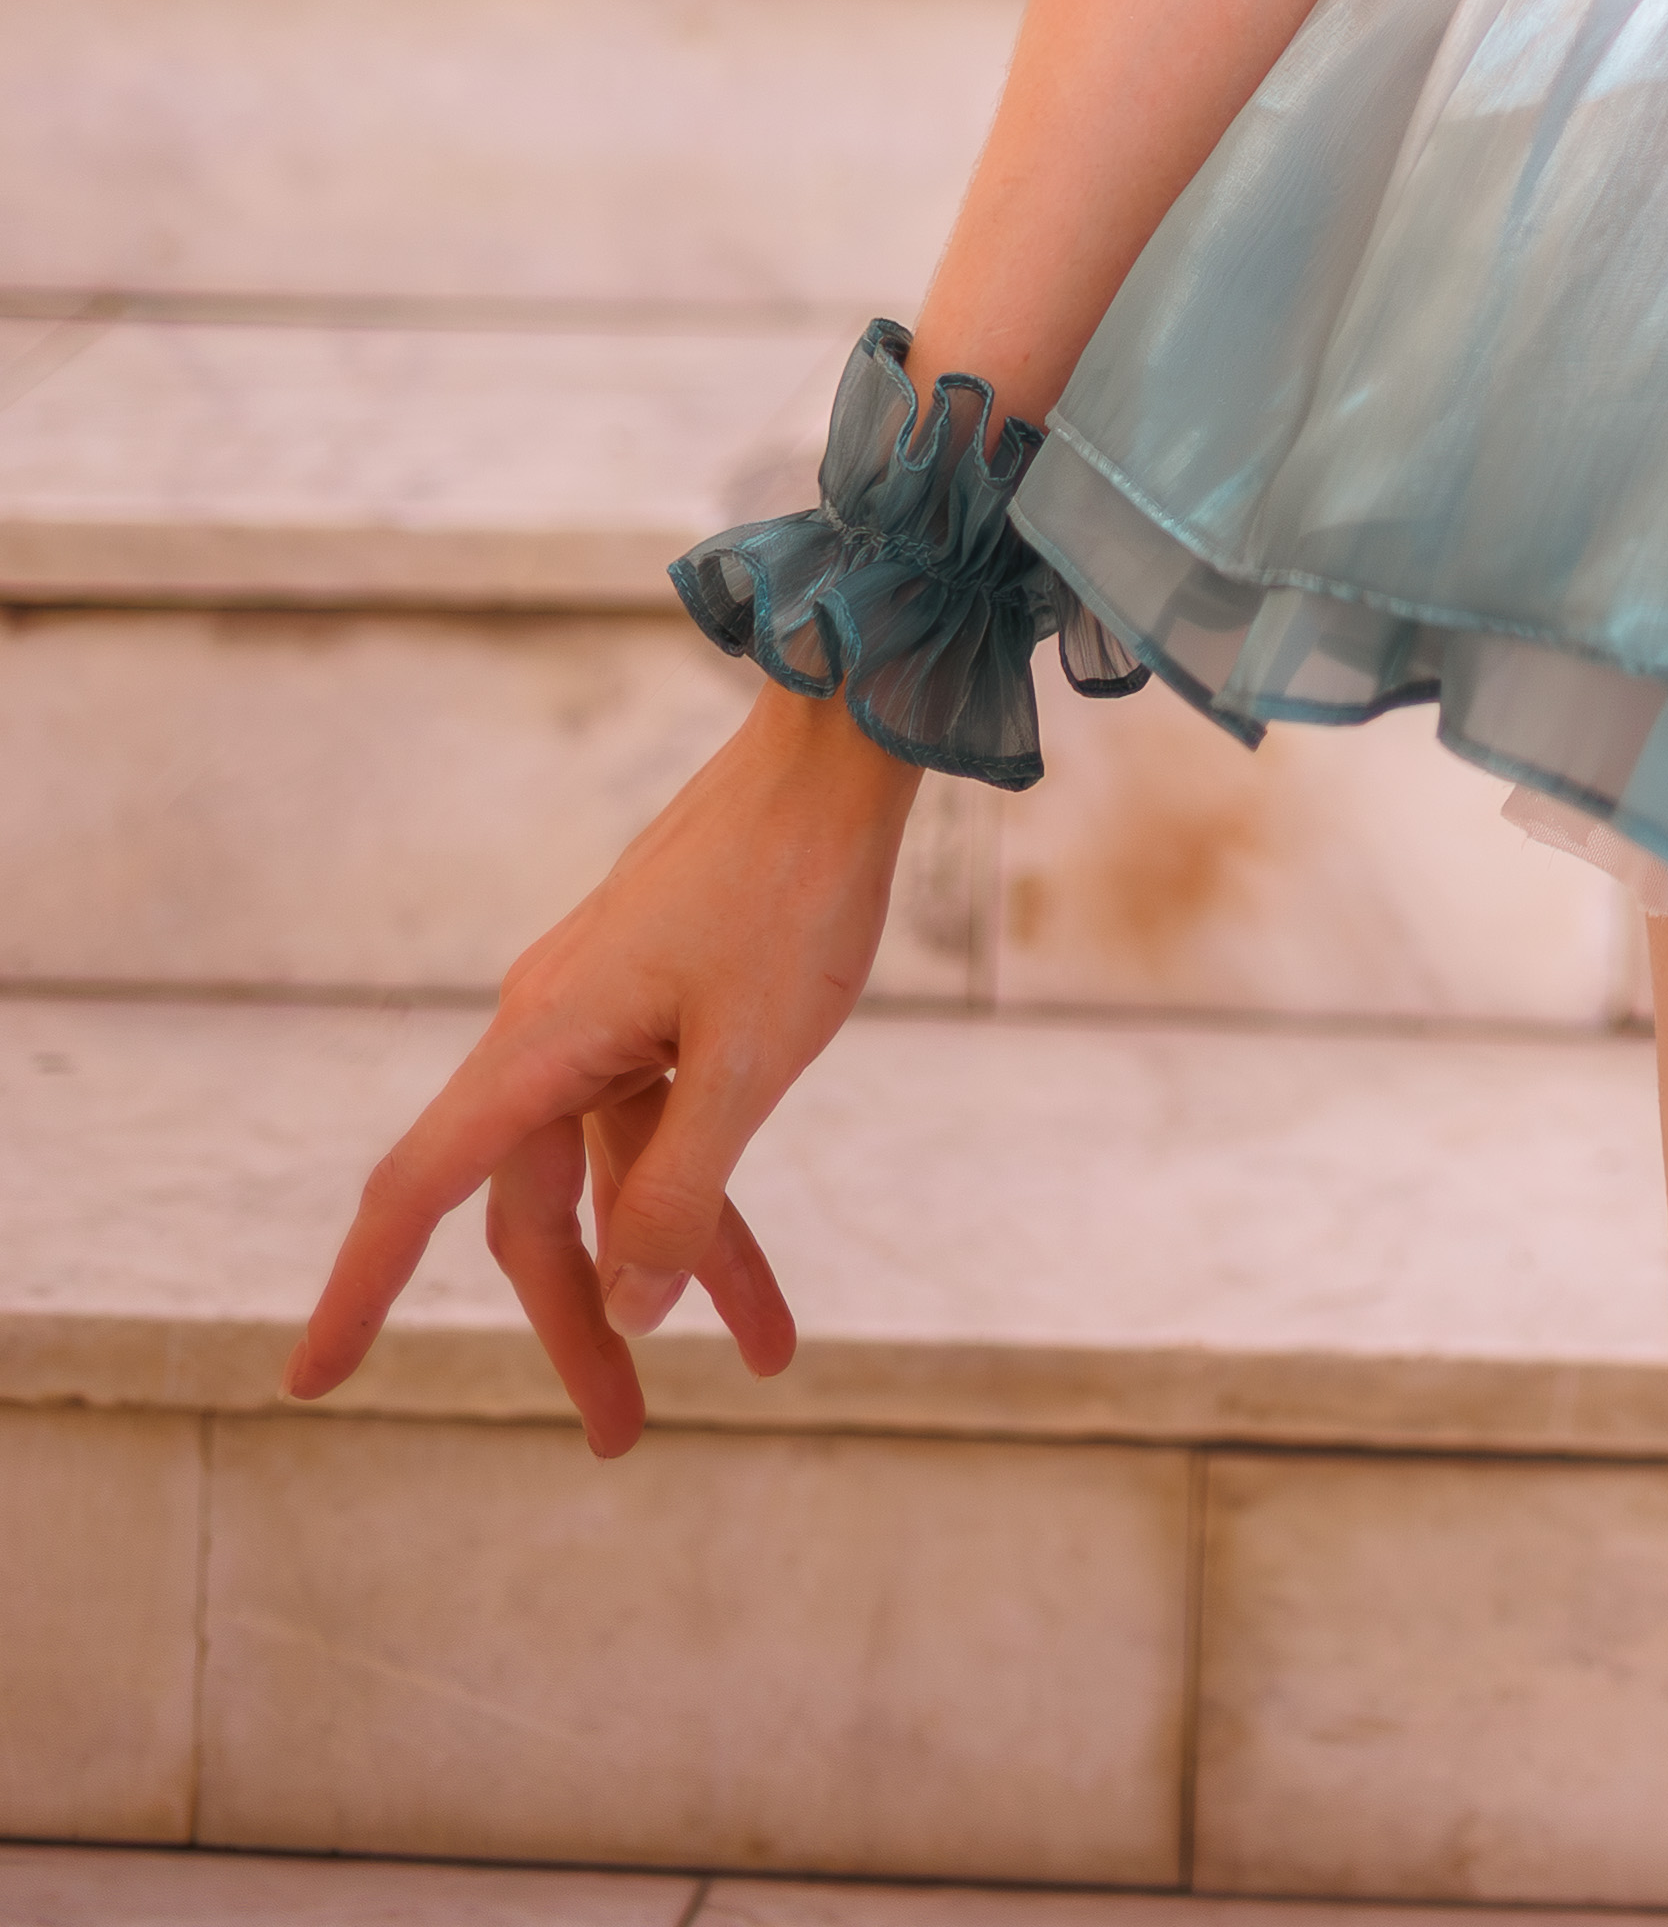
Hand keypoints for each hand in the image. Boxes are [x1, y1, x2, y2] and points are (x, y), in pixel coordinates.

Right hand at [285, 681, 915, 1457]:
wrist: (838, 748)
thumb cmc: (792, 890)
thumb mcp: (748, 1062)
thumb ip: (682, 1190)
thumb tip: (626, 1307)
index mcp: (542, 1042)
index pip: (418, 1189)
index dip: (360, 1289)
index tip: (310, 1380)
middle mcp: (552, 1031)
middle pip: (533, 1212)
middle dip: (578, 1326)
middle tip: (619, 1439)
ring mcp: (605, 1014)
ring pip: (613, 1176)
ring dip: (670, 1267)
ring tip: (763, 1360)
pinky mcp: (661, 1000)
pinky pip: (663, 1124)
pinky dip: (708, 1195)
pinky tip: (762, 1276)